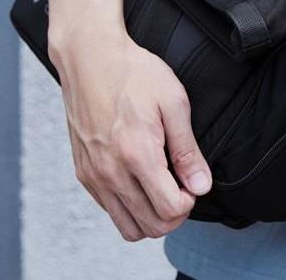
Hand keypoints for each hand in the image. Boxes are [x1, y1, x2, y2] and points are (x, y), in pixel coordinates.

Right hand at [50, 23, 211, 240]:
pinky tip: (142, 182)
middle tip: (183, 188)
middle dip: (175, 214)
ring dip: (152, 217)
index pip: (170, 210)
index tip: (192, 181)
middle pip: (151, 227)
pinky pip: (110, 211)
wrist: (90, 58)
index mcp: (137, 154)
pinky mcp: (84, 173)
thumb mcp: (173, 103)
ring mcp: (94, 176)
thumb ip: (187, 150)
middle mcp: (111, 172)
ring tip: (163, 189)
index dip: (190, 201)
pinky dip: (131, 208)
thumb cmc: (134, 73)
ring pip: (129, 228)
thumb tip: (201, 186)